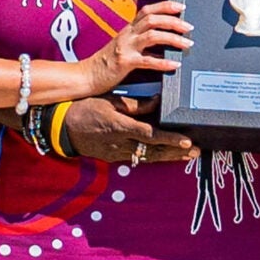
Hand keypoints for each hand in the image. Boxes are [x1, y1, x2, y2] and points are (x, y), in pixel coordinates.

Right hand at [56, 93, 197, 163]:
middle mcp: (121, 143)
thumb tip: (158, 101)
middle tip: (197, 152)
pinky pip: (139, 158)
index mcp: (120, 127)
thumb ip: (136, 105)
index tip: (187, 141)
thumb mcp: (110, 101)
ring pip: (149, 157)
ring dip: (169, 157)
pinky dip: (155, 157)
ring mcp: (118, 153)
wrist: (62, 128)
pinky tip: (167, 156)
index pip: (150, 135)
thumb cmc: (85, 109)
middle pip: (154, 151)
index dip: (170, 139)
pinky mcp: (115, 157)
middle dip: (177, 152)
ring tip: (188, 156)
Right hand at [79, 0, 191, 92]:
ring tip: (187, 45)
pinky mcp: (125, 63)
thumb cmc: (107, 63)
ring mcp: (125, 47)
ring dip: (173, 39)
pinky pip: (148, 60)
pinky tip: (175, 64)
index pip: (147, 10)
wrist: (86, 76)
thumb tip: (164, 42)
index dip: (165, 6)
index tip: (181, 7)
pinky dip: (164, 62)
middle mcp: (127, 35)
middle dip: (174, 21)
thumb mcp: (124, 47)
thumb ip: (140, 42)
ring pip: (153, 36)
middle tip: (189, 28)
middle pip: (153, 20)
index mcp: (128, 29)